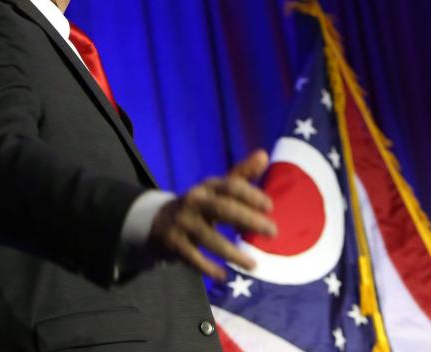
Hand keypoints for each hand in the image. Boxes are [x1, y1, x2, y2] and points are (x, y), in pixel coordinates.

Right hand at [147, 149, 275, 280]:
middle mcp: (194, 201)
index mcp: (207, 187)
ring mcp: (183, 222)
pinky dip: (208, 268)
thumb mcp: (217, 189)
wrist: (157, 221)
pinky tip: (223, 276)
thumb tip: (263, 154)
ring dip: (232, 253)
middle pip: (222, 209)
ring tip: (254, 265)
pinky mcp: (174, 243)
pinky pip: (192, 258)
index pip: (230, 186)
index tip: (269, 206)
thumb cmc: (199, 205)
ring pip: (209, 238)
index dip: (250, 194)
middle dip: (248, 220)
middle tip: (273, 232)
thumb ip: (241, 174)